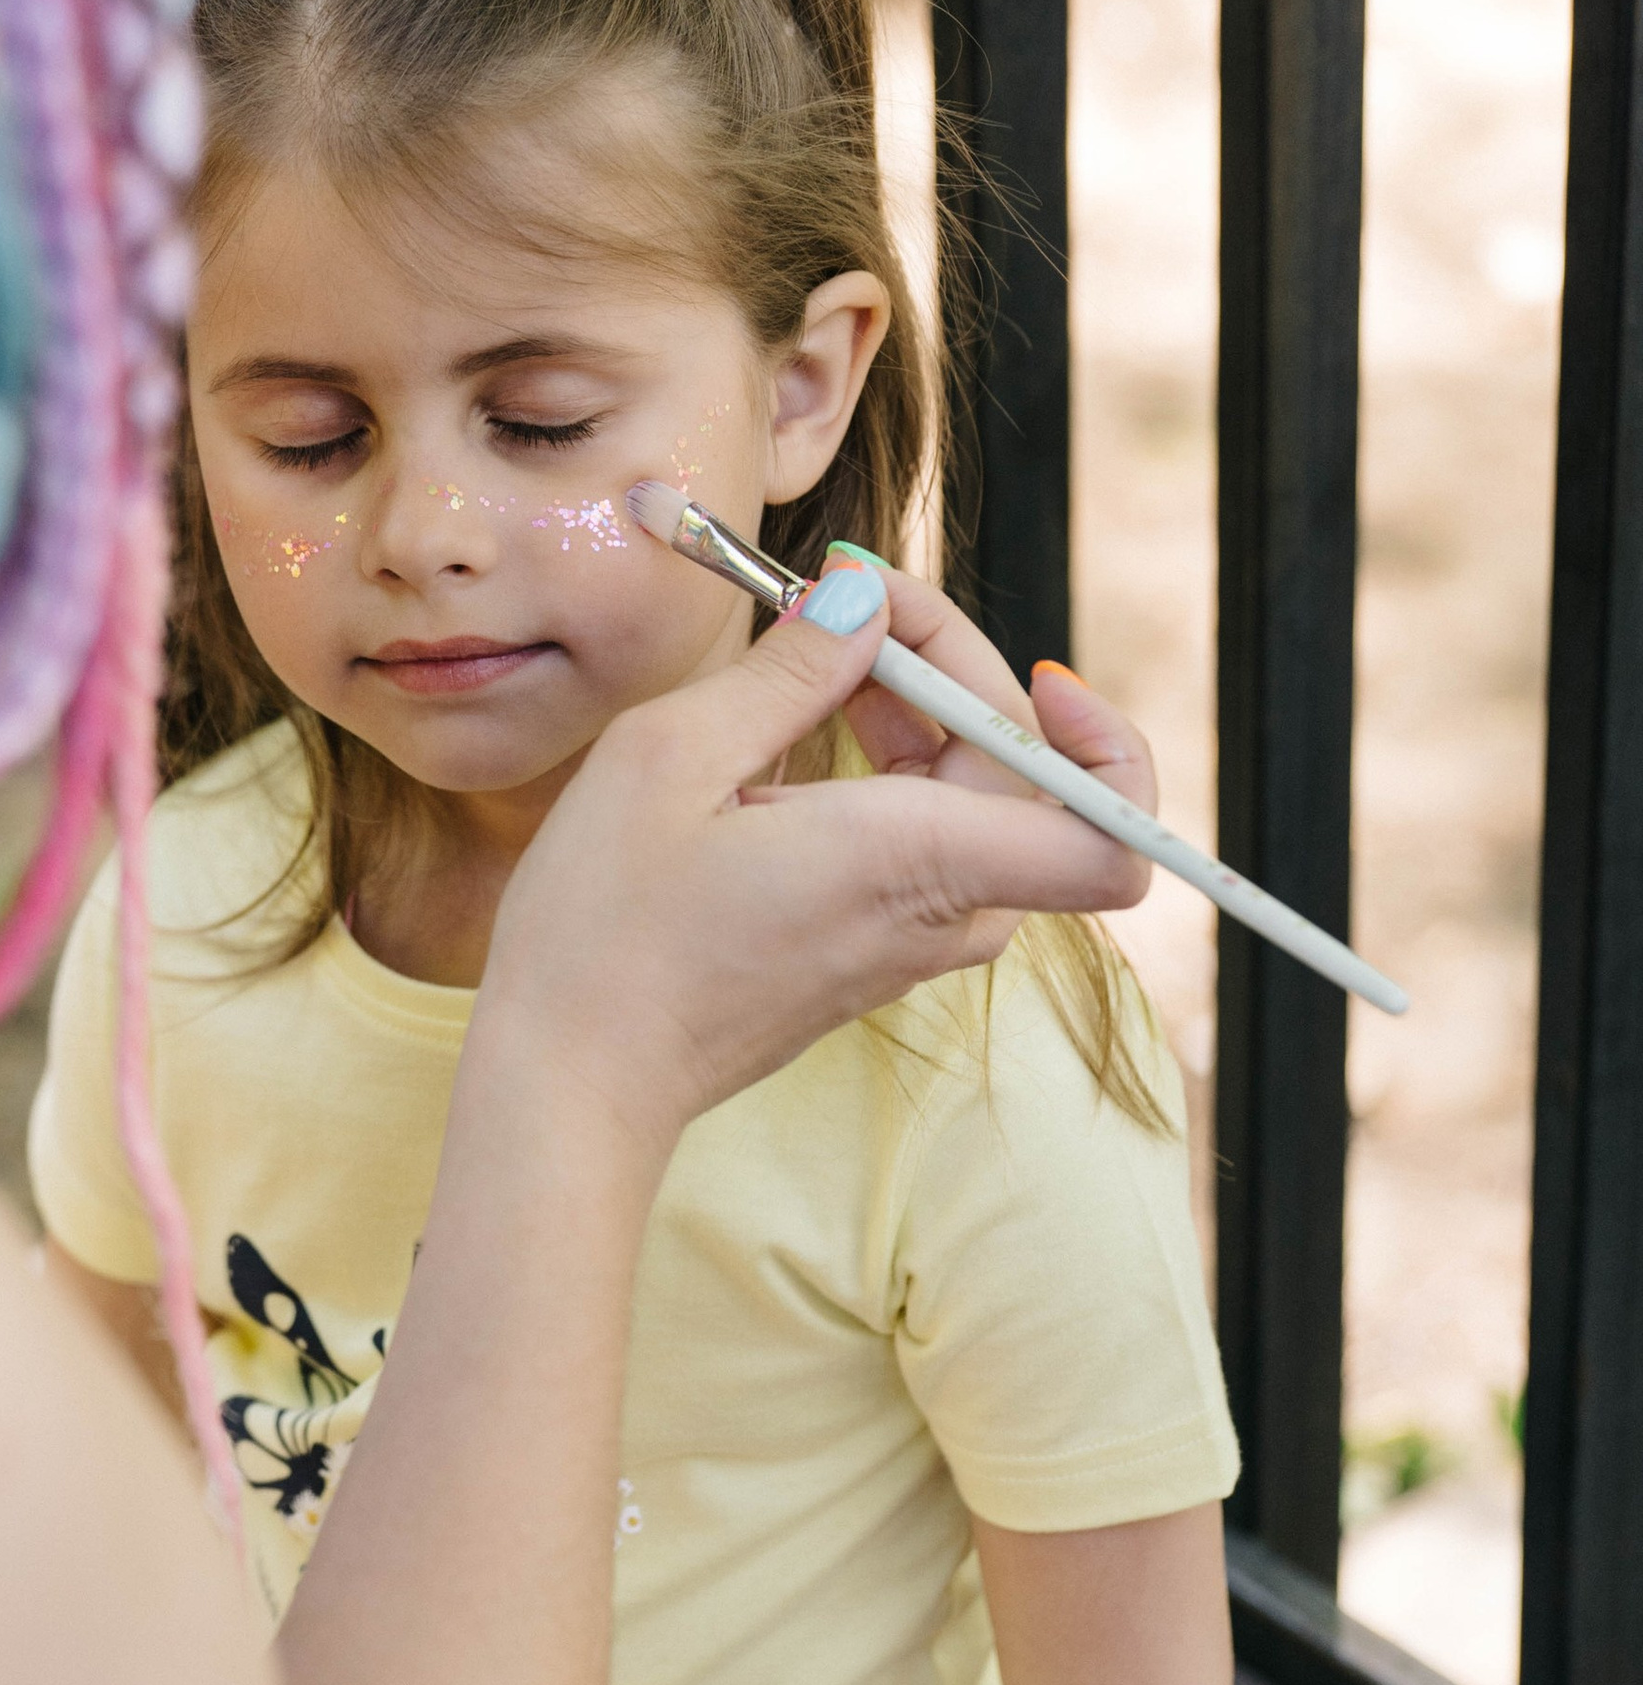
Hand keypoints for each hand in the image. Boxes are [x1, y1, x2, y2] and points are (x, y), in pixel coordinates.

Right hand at [476, 565, 1150, 1153]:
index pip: (1113, 841)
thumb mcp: (673, 756)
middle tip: (845, 601)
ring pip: (973, 809)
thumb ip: (791, 671)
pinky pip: (922, 847)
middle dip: (955, 671)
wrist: (570, 1083)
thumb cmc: (605, 929)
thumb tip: (864, 606)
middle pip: (1029, 780)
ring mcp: (905, 946)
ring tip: (811, 658)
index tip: (1039, 680)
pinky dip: (883, 772)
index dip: (1113, 748)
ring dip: (916, 716)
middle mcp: (936, 912)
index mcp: (917, 860)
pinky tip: (784, 742)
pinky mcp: (865, 955)